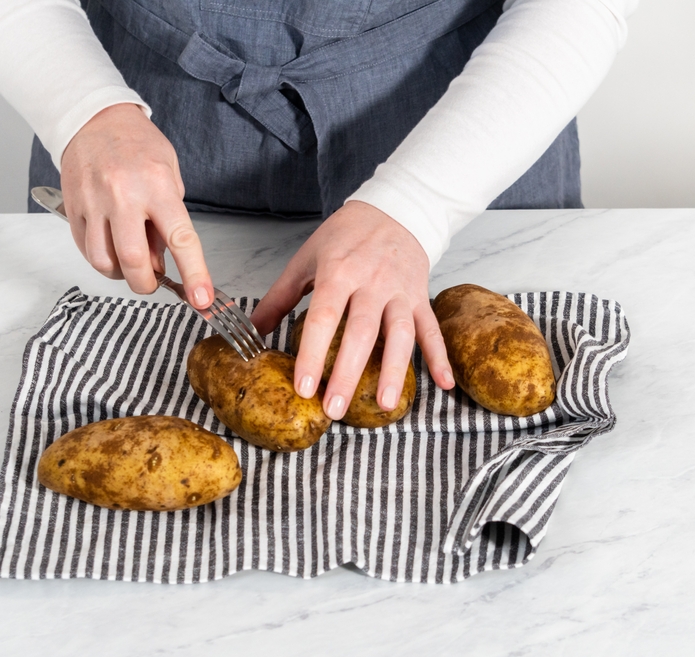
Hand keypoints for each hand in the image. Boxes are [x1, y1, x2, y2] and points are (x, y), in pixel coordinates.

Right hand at [59, 103, 212, 307]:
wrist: (94, 118)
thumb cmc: (137, 145)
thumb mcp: (169, 174)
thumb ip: (168, 219)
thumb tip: (163, 260)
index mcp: (157, 186)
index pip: (181, 239)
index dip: (194, 274)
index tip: (202, 299)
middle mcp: (124, 195)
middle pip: (134, 260)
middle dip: (146, 283)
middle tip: (153, 280)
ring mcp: (94, 202)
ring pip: (104, 261)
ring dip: (121, 274)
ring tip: (129, 260)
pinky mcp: (73, 207)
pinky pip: (85, 249)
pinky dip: (101, 259)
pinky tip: (111, 247)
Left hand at [250, 201, 455, 419]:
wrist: (392, 210)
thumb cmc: (344, 238)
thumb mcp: (306, 261)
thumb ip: (278, 298)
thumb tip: (251, 332)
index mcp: (338, 272)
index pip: (324, 317)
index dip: (313, 353)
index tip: (304, 386)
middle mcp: (371, 283)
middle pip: (361, 332)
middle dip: (347, 373)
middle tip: (333, 408)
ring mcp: (399, 291)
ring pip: (400, 334)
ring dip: (394, 371)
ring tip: (386, 405)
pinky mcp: (420, 297)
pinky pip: (431, 329)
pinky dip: (440, 356)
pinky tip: (443, 383)